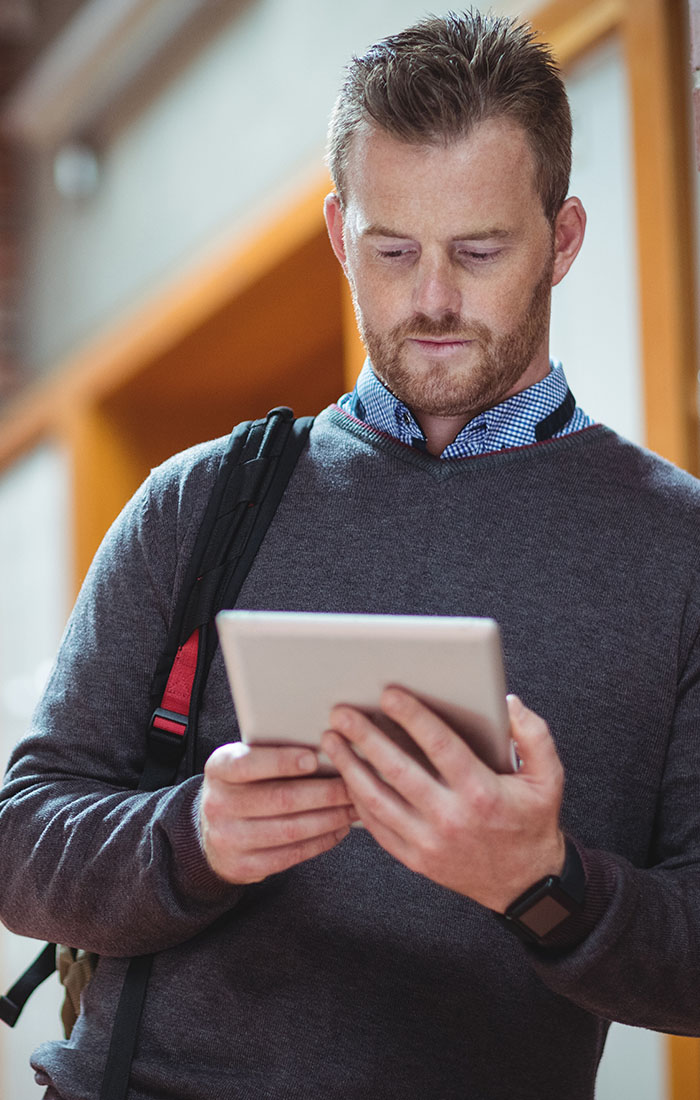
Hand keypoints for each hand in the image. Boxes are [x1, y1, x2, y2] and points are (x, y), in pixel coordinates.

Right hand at [200, 742, 356, 883]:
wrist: (213, 831)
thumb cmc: (243, 785)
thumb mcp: (245, 761)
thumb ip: (273, 753)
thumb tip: (327, 748)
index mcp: (219, 769)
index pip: (248, 764)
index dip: (282, 762)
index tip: (314, 758)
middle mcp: (218, 804)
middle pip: (280, 798)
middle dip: (324, 792)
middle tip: (353, 785)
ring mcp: (228, 838)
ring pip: (291, 829)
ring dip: (330, 818)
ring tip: (353, 807)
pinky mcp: (243, 866)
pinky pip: (291, 854)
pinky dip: (321, 841)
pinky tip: (339, 828)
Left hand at [321, 691, 564, 911]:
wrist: (525, 884)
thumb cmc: (532, 821)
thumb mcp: (548, 776)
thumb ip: (533, 734)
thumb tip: (507, 701)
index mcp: (482, 792)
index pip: (440, 746)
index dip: (412, 716)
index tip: (388, 694)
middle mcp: (451, 818)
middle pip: (398, 770)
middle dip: (365, 737)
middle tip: (343, 712)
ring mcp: (429, 842)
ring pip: (377, 800)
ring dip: (350, 767)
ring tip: (332, 740)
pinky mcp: (415, 860)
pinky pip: (377, 828)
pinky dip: (357, 801)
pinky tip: (346, 777)